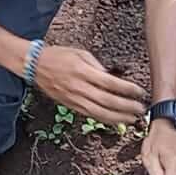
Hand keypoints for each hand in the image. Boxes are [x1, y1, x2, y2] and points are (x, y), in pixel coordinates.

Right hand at [33, 46, 147, 124]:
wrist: (34, 65)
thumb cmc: (58, 56)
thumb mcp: (80, 53)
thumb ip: (97, 65)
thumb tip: (112, 78)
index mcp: (83, 71)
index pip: (110, 83)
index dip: (127, 89)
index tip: (140, 92)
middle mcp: (79, 87)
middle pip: (107, 101)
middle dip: (126, 107)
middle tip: (141, 109)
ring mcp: (74, 98)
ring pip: (99, 112)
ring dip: (118, 117)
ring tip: (132, 119)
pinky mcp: (70, 105)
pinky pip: (89, 114)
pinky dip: (104, 119)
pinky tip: (115, 121)